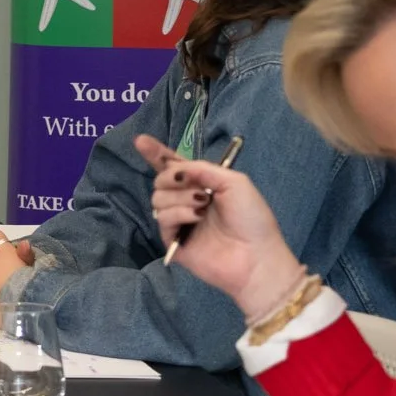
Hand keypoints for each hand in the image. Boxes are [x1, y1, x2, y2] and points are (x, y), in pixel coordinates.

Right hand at [132, 134, 303, 318]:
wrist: (255, 255)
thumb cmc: (251, 218)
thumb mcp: (233, 181)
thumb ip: (202, 169)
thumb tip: (177, 168)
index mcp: (201, 185)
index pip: (173, 167)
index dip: (156, 153)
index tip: (140, 140)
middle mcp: (186, 200)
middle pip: (160, 180)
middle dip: (173, 177)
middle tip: (197, 187)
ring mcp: (179, 221)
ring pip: (158, 197)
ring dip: (181, 197)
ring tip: (203, 206)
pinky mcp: (173, 240)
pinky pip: (163, 217)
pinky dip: (179, 213)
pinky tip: (197, 218)